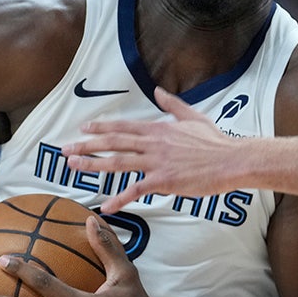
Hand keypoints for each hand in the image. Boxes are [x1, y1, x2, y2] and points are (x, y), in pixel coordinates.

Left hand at [66, 86, 244, 213]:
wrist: (232, 160)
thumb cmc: (215, 141)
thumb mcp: (193, 116)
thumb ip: (172, 104)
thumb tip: (159, 91)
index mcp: (158, 129)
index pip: (123, 127)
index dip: (101, 128)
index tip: (83, 129)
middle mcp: (153, 143)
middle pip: (113, 143)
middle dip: (87, 145)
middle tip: (66, 150)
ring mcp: (157, 162)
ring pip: (118, 162)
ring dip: (93, 165)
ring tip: (73, 168)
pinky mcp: (164, 180)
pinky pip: (136, 190)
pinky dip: (119, 199)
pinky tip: (105, 206)